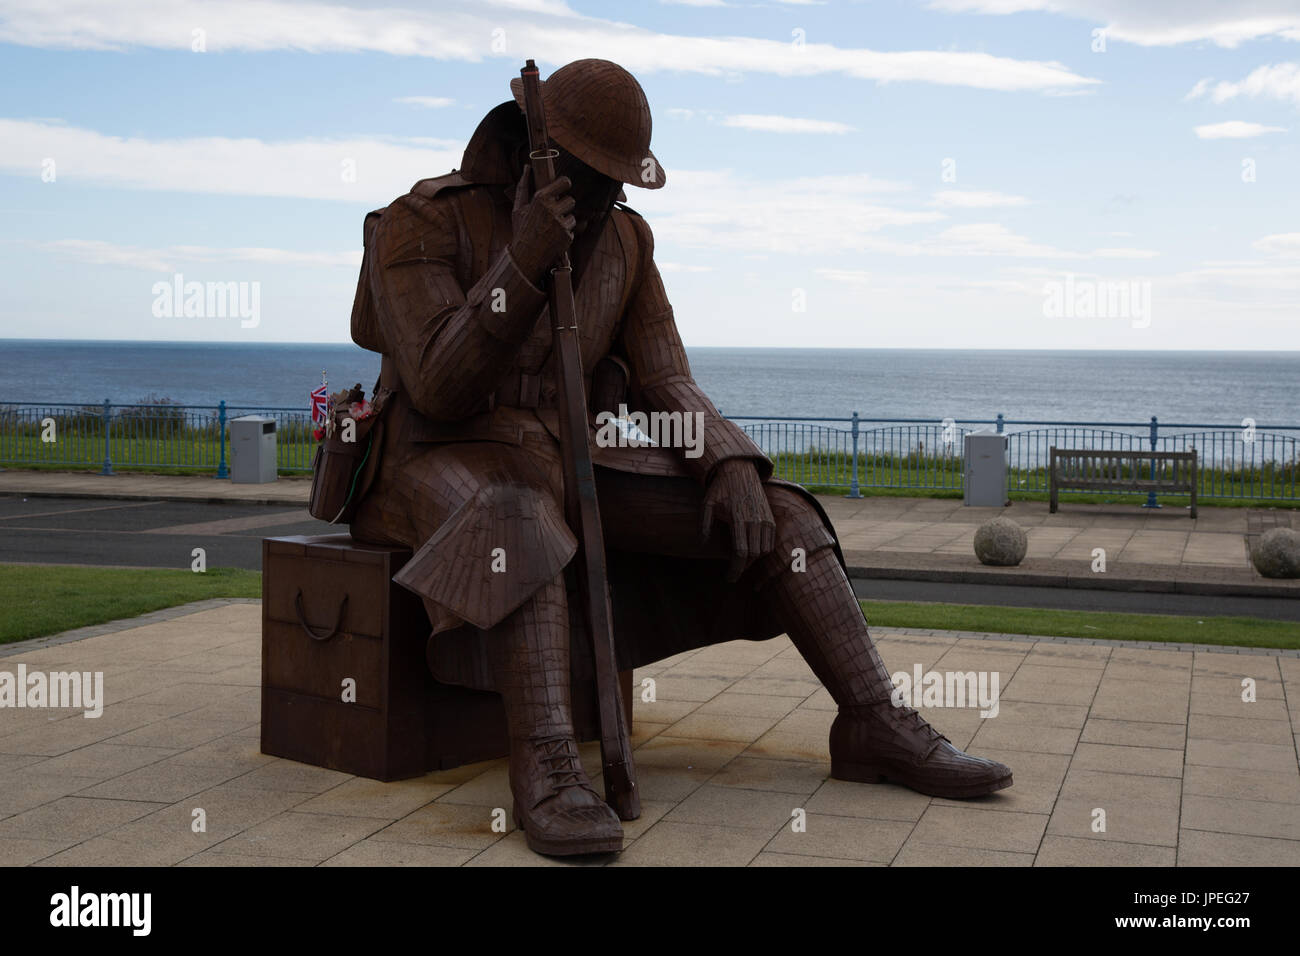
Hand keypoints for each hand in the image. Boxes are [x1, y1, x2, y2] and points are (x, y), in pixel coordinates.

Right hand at [509, 165, 575, 281]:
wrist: (525, 256)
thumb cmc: (521, 230)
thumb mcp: (518, 207)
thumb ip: (523, 186)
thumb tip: (527, 167)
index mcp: (540, 198)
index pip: (565, 182)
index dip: (566, 184)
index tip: (563, 188)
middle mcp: (552, 209)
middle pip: (571, 200)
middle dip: (564, 207)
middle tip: (553, 214)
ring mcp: (560, 223)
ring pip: (573, 215)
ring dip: (565, 220)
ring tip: (551, 228)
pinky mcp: (567, 236)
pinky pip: (572, 229)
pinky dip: (565, 233)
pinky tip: (553, 238)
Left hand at [701, 458, 774, 581]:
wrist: (739, 470)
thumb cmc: (720, 488)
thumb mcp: (706, 504)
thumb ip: (704, 525)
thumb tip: (703, 544)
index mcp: (738, 519)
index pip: (741, 552)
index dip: (735, 569)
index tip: (729, 578)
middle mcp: (755, 520)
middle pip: (753, 555)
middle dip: (743, 567)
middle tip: (733, 572)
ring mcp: (765, 519)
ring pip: (763, 550)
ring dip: (753, 560)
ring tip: (740, 561)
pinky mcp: (770, 518)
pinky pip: (770, 542)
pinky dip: (763, 550)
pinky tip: (751, 551)